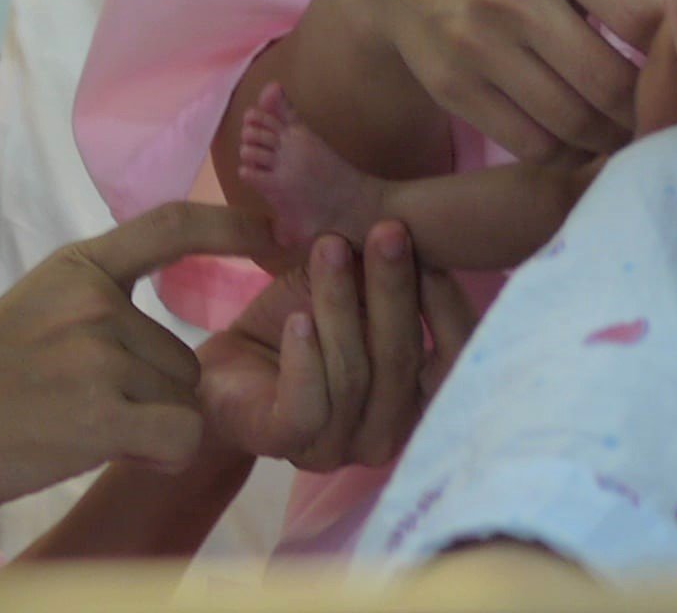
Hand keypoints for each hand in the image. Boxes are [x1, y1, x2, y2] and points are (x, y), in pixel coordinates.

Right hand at [0, 201, 265, 514]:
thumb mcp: (33, 312)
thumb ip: (94, 309)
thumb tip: (162, 338)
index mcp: (76, 266)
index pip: (171, 225)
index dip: (230, 225)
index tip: (274, 231)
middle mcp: (94, 300)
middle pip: (181, 356)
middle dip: (154, 397)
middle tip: (82, 415)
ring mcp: (98, 354)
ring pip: (181, 401)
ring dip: (149, 430)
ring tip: (76, 434)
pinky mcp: (101, 413)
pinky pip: (180, 437)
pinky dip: (160, 458)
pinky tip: (111, 456)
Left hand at [193, 219, 477, 472]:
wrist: (224, 368)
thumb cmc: (299, 327)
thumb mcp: (348, 294)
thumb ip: (381, 280)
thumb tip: (411, 233)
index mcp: (413, 401)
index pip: (452, 363)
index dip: (446, 306)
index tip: (428, 248)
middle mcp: (384, 432)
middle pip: (401, 360)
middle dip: (394, 289)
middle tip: (387, 231)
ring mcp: (336, 446)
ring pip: (353, 373)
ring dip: (341, 304)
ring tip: (329, 248)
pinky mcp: (284, 443)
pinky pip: (306, 405)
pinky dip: (305, 358)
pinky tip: (298, 319)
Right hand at [335, 0, 669, 164]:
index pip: (641, 16)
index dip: (675, 49)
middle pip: (610, 81)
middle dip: (650, 108)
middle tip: (671, 114)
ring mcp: (477, 44)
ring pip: (573, 121)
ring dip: (614, 136)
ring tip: (632, 127)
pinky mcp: (452, 87)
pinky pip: (531, 142)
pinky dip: (569, 150)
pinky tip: (583, 134)